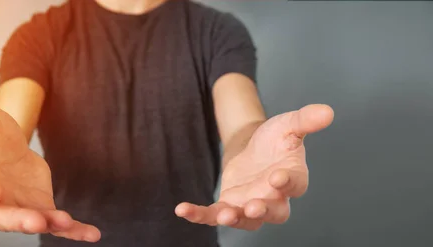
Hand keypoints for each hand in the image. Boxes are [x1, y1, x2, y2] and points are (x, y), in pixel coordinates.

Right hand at [0, 98, 100, 241]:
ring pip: (32, 222)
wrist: (12, 146)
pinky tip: (92, 234)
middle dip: (19, 221)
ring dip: (48, 224)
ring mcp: (21, 208)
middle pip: (4, 217)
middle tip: (35, 221)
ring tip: (66, 222)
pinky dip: (74, 231)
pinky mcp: (42, 209)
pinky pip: (58, 225)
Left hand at [175, 104, 333, 229]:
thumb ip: (305, 120)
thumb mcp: (287, 124)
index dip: (288, 182)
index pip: (295, 185)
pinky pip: (214, 214)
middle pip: (274, 212)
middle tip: (253, 207)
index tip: (278, 177)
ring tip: (224, 215)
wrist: (250, 146)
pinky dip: (199, 215)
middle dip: (263, 210)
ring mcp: (250, 204)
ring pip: (246, 220)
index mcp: (292, 177)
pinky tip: (183, 210)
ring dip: (235, 219)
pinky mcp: (228, 205)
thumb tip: (327, 111)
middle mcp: (274, 197)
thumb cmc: (274, 138)